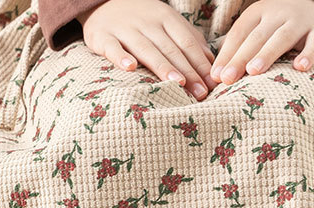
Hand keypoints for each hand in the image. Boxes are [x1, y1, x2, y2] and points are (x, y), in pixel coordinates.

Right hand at [79, 0, 217, 100]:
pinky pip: (112, 47)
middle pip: (170, 48)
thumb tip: (210, 63)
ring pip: (146, 48)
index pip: (186, 42)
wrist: (104, 3)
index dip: (199, 63)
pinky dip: (120, 56)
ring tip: (177, 83)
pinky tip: (130, 67)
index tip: (211, 85)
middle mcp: (147, 23)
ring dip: (162, 66)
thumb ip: (188, 40)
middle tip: (200, 92)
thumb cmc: (142, 21)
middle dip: (187, 71)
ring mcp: (125, 29)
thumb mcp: (167, 23)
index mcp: (166, 18)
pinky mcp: (102, 36)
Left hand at [210, 0, 313, 84]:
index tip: (216, 76)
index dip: (227, 54)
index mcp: (259, 12)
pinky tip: (300, 68)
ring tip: (254, 71)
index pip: (239, 33)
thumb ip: (240, 47)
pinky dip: (309, 54)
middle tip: (227, 78)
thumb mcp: (259, 28)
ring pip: (282, 37)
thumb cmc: (280, 24)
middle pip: (257, 37)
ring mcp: (301, 21)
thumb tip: (216, 75)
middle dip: (241, 58)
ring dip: (268, 54)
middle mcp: (279, 14)